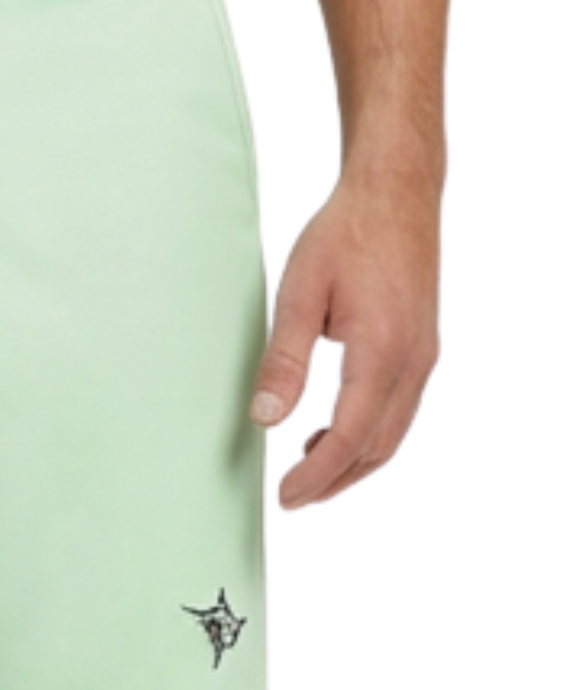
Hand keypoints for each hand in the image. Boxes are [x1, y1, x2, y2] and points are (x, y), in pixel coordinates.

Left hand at [248, 172, 441, 507]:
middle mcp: (412, 361)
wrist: (396, 193)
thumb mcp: (300, 291)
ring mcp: (423, 355)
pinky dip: (370, 432)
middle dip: (337, 479)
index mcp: (382, 351)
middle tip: (295, 496)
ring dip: (355, 459)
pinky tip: (335, 428)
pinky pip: (400, 407)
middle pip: (379, 446)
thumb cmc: (345, 233)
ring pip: (394, 431)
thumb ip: (285, 358)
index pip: (352, 437)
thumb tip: (265, 416)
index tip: (287, 496)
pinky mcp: (421, 345)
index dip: (319, 474)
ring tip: (310, 470)